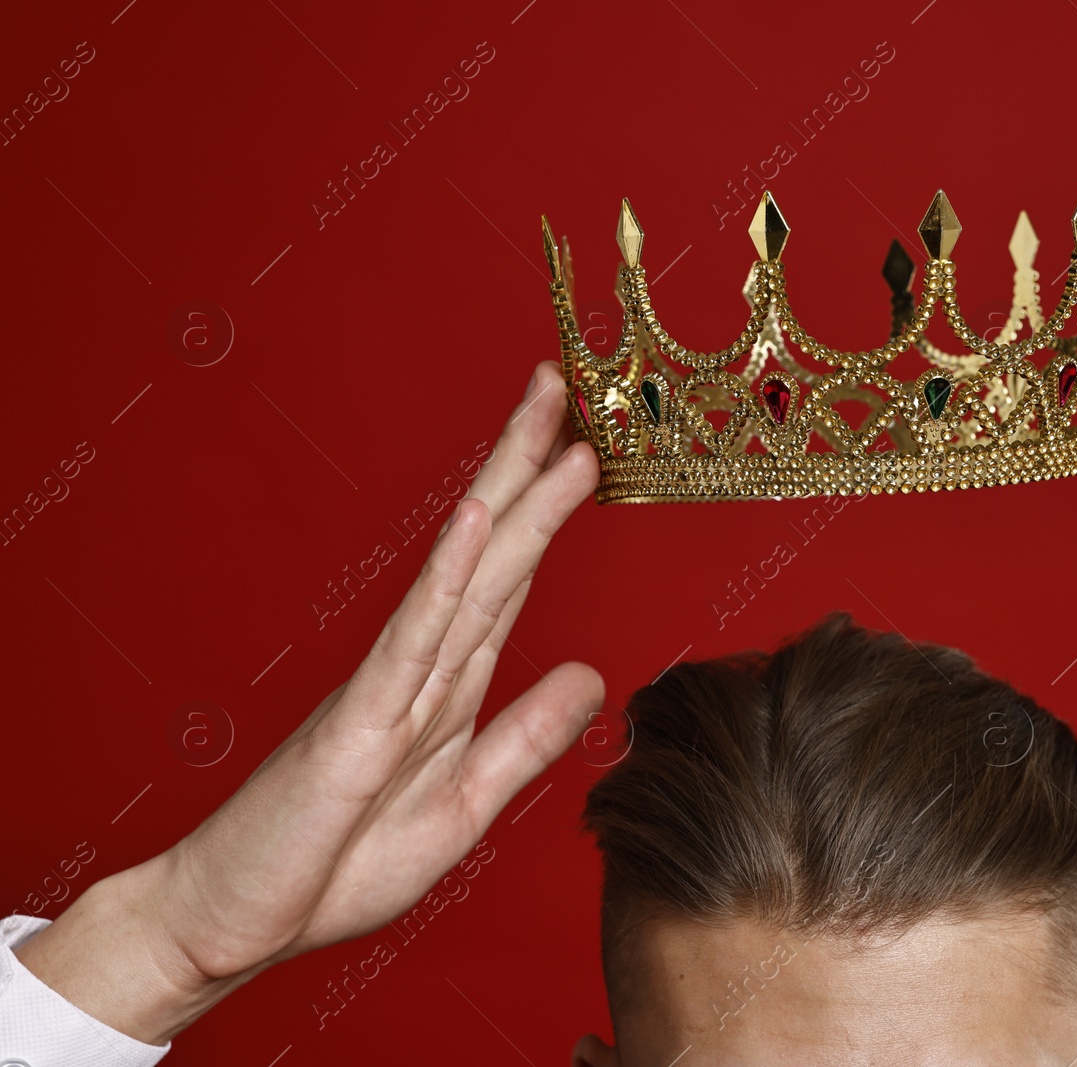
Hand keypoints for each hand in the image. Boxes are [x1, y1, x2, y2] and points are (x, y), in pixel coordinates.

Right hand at [16, 361, 603, 1043]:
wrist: (235, 922)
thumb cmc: (337, 863)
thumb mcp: (464, 805)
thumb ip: (525, 739)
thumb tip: (591, 675)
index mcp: (447, 686)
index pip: (508, 581)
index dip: (547, 514)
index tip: (583, 449)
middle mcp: (421, 668)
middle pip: (492, 553)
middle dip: (530, 469)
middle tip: (565, 385)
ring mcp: (389, 689)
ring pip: (464, 576)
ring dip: (510, 498)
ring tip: (548, 423)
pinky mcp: (358, 728)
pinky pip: (411, 644)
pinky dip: (447, 580)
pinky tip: (477, 522)